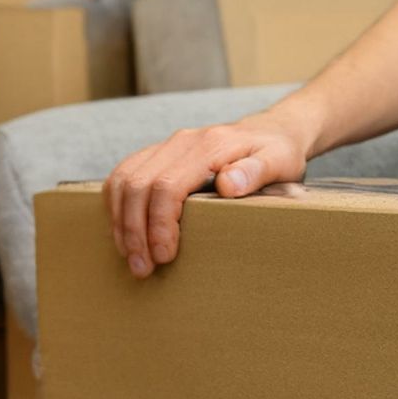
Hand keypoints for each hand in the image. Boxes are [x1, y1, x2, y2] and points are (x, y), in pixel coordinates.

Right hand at [103, 109, 314, 277]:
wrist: (274, 130)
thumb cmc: (279, 152)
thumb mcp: (280, 161)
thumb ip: (257, 171)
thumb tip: (228, 185)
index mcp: (208, 146)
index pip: (168, 186)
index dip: (159, 224)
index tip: (164, 255)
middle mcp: (182, 142)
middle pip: (138, 185)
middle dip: (134, 230)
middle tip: (142, 268)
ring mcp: (167, 146)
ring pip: (124, 180)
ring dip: (121, 221)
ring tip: (131, 257)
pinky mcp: (159, 154)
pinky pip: (124, 175)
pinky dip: (117, 205)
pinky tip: (124, 232)